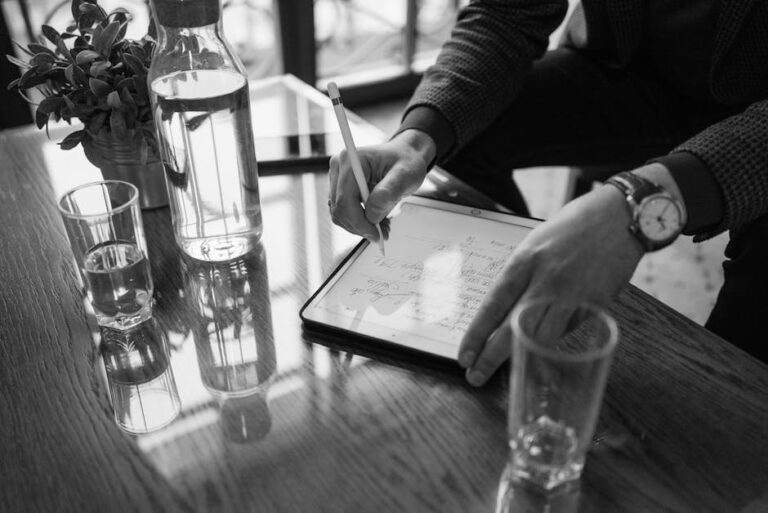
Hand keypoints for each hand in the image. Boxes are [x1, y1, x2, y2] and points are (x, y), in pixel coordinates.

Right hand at [328, 129, 435, 238]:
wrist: (405, 156)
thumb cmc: (406, 161)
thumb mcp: (405, 175)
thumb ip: (388, 193)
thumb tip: (371, 215)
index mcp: (352, 161)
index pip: (345, 200)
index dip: (359, 222)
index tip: (377, 235)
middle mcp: (339, 167)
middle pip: (339, 209)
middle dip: (361, 226)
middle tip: (383, 233)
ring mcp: (338, 179)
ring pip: (340, 214)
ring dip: (360, 226)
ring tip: (382, 225)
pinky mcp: (341, 189)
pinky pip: (344, 213)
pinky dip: (359, 222)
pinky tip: (376, 219)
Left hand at [458, 184, 645, 385]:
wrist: (619, 216)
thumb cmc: (573, 227)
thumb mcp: (534, 244)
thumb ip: (521, 276)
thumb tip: (506, 312)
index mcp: (524, 261)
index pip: (492, 306)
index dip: (476, 335)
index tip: (464, 356)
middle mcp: (545, 280)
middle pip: (512, 329)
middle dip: (491, 358)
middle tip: (475, 376)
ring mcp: (572, 294)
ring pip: (542, 338)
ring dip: (523, 358)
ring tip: (510, 373)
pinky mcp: (595, 305)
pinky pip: (569, 331)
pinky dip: (555, 341)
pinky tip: (545, 349)